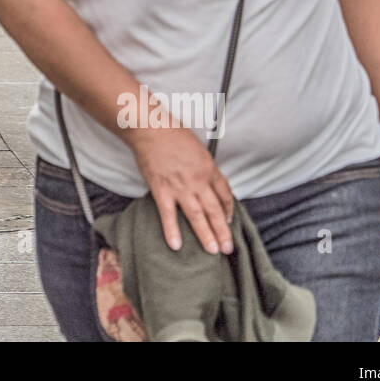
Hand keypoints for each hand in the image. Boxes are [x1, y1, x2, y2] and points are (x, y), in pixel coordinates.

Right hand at [130, 125, 234, 254]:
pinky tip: (176, 245)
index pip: (225, 194)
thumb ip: (205, 166)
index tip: (229, 220)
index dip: (228, 210)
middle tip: (229, 248)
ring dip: (206, 235)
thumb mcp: (198, 148)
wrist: (151, 128)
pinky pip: (168, 214)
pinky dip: (172, 231)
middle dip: (223, 231)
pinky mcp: (161, 190)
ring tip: (212, 251)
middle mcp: (198, 181)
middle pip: (215, 210)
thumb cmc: (173, 133)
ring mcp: (180, 187)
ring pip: (197, 216)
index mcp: (209, 168)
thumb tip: (209, 180)